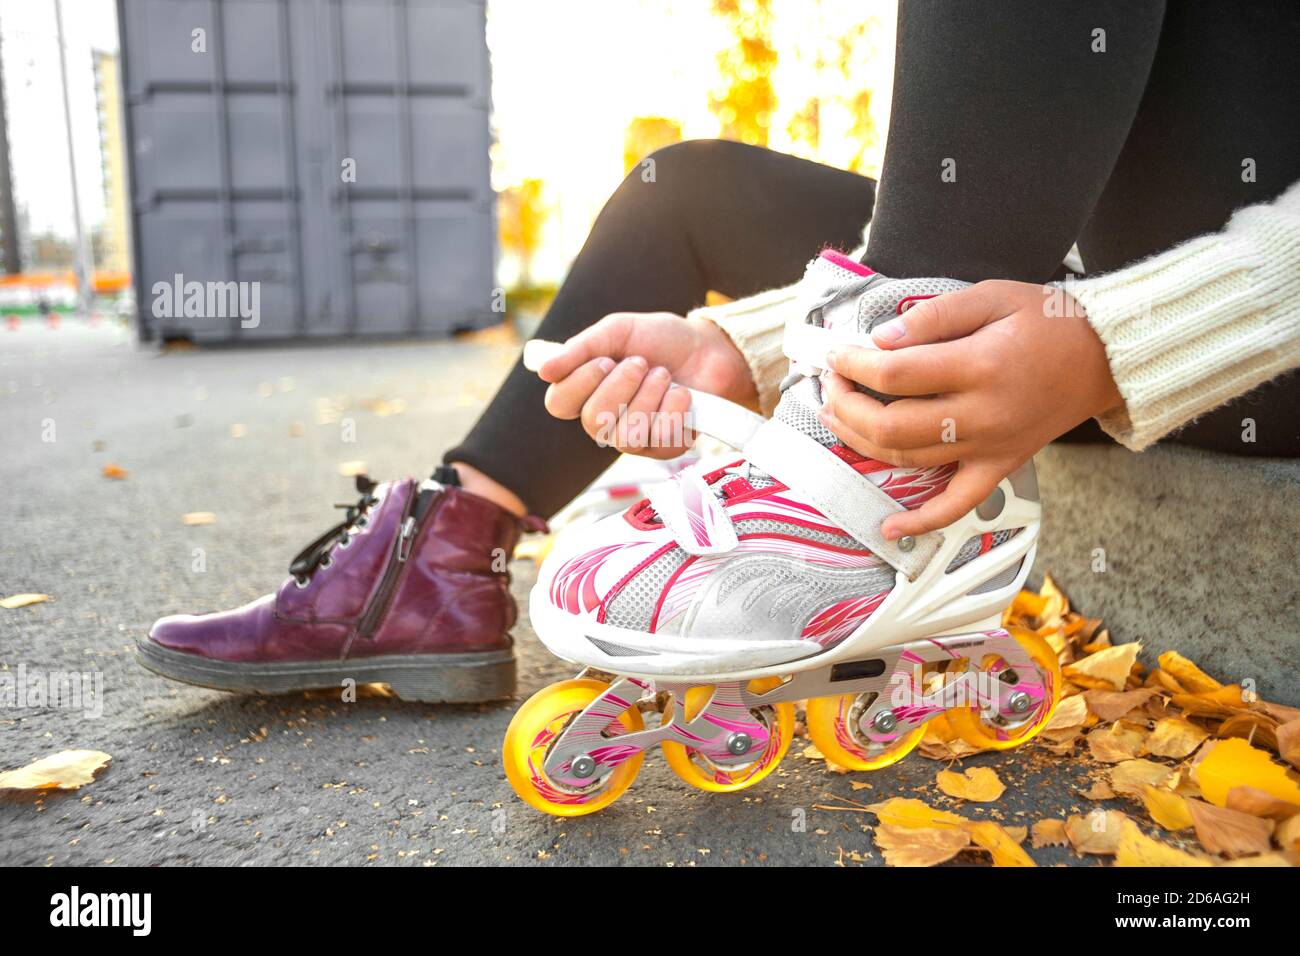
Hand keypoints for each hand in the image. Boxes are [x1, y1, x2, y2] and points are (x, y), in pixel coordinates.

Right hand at [536, 312, 756, 458]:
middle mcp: (604, 420)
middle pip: (592, 421)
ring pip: (626, 435)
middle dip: (622, 385)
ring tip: (664, 376)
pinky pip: (660, 438)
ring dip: (650, 395)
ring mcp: (634, 438)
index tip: (604, 359)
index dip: (579, 383)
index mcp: (585, 391)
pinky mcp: (664, 448)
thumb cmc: (660, 340)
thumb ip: (580, 348)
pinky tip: (682, 394)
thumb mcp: (617, 331)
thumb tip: (542, 370)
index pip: (558, 404)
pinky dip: (674, 408)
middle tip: (641, 363)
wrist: (708, 348)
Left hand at [820, 279, 1122, 538]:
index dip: (853, 366)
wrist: (1105, 357)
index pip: (894, 375)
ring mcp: (990, 447)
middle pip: (891, 426)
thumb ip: (934, 315)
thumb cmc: (1048, 321)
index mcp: (978, 365)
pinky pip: (957, 505)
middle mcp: (981, 414)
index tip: (835, 354)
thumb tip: (882, 338)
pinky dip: (922, 521)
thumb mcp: (992, 296)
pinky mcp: (1000, 467)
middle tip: (830, 384)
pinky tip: (889, 525)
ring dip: (861, 443)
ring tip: (836, 417)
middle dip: (846, 406)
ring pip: (909, 460)